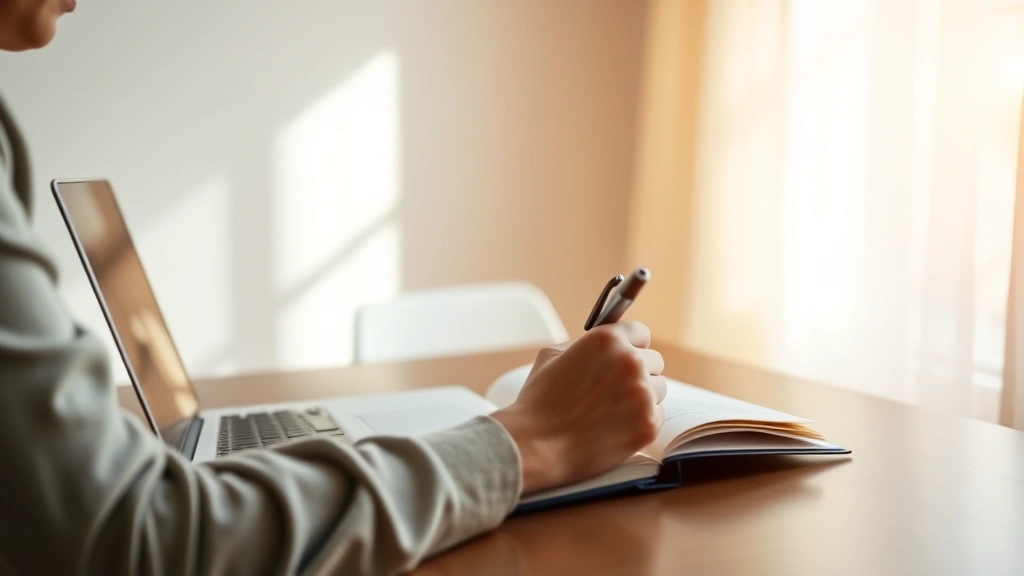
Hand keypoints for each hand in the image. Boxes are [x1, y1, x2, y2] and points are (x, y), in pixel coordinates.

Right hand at [491, 322, 665, 494]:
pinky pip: (656, 415)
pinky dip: (640, 422)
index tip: (622, 360)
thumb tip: (608, 345)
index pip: (641, 334)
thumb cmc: (539, 401)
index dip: (630, 347)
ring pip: (658, 389)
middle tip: (613, 391)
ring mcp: (642, 394)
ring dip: (641, 398)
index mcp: (607, 339)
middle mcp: (630, 361)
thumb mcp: (552, 356)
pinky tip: (615, 427)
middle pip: (654, 361)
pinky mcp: (648, 424)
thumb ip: (586, 344)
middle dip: (637, 373)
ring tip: (611, 411)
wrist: (536, 446)